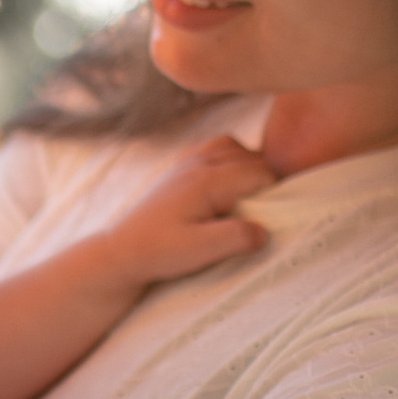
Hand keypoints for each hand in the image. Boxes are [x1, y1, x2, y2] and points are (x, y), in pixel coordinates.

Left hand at [115, 134, 274, 284]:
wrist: (122, 251)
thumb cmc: (160, 252)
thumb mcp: (200, 251)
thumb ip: (236, 238)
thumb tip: (265, 230)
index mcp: (207, 180)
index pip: (260, 172)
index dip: (275, 192)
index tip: (272, 215)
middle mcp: (198, 162)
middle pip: (251, 156)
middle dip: (265, 178)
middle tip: (264, 210)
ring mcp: (187, 162)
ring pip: (233, 146)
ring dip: (247, 165)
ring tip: (247, 196)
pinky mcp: (179, 168)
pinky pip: (214, 149)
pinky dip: (228, 160)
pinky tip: (224, 186)